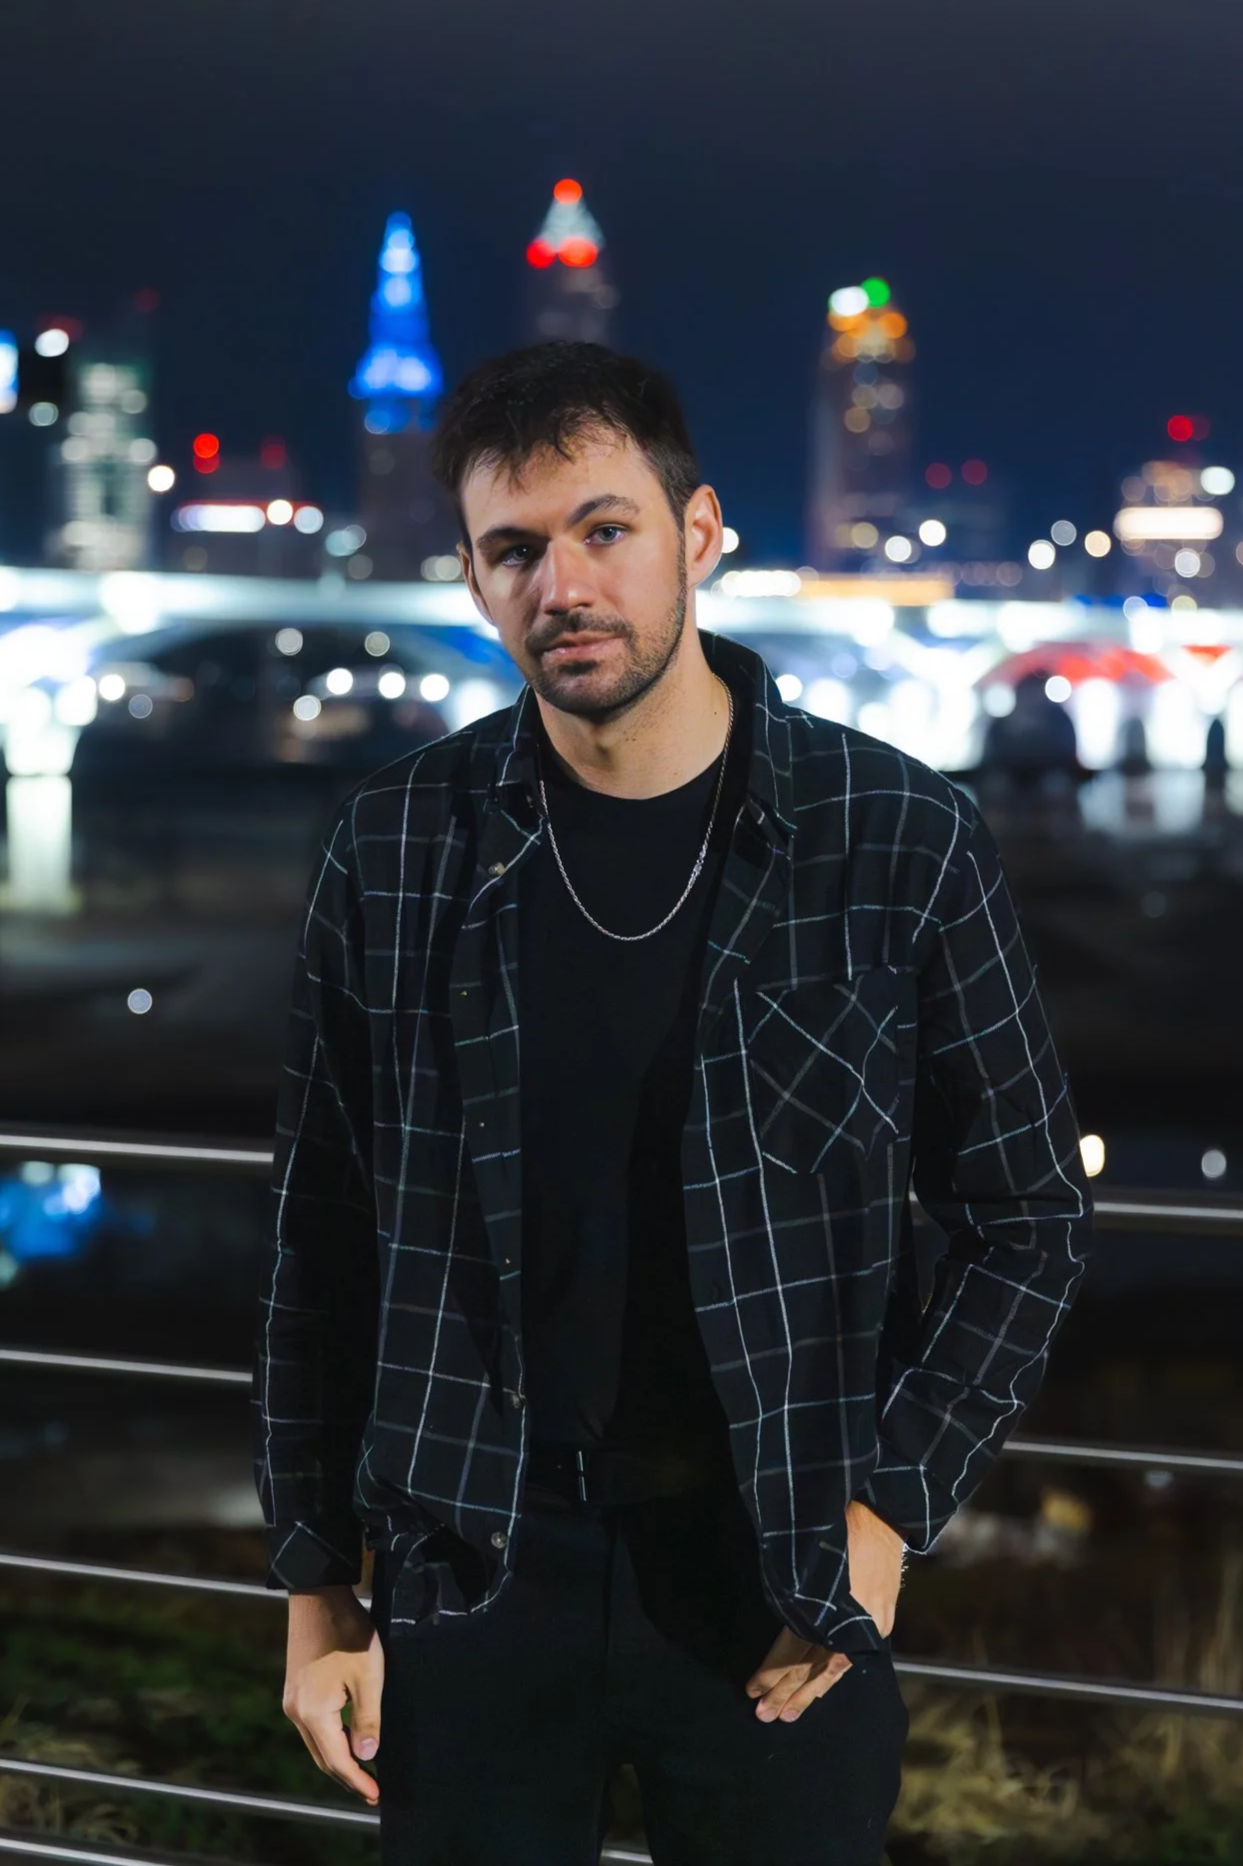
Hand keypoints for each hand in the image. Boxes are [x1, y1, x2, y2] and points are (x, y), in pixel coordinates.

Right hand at [283, 1585, 383, 1804]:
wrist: (317, 1595)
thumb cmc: (347, 1633)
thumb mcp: (368, 1676)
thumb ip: (367, 1719)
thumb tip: (367, 1756)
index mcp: (312, 1713)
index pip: (337, 1761)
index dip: (357, 1781)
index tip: (375, 1796)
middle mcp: (296, 1712)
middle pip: (323, 1757)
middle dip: (347, 1776)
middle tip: (370, 1791)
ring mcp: (292, 1699)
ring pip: (316, 1743)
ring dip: (338, 1759)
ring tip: (361, 1771)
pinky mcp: (295, 1687)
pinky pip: (313, 1726)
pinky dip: (330, 1739)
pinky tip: (346, 1739)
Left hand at [743, 1500, 904, 1722]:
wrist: (883, 1510)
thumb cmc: (837, 1522)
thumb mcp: (802, 1554)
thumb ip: (790, 1592)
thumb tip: (773, 1621)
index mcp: (824, 1605)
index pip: (792, 1651)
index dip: (770, 1673)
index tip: (751, 1689)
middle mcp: (847, 1622)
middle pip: (810, 1666)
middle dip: (785, 1692)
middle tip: (763, 1716)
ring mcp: (868, 1625)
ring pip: (833, 1669)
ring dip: (808, 1694)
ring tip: (787, 1716)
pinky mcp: (881, 1622)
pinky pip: (851, 1657)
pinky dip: (832, 1676)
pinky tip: (820, 1692)